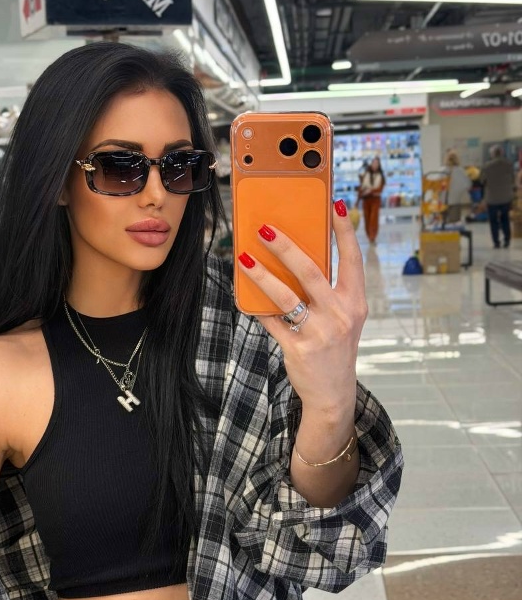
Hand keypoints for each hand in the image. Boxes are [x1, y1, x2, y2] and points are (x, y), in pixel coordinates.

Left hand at [236, 201, 366, 425]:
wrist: (333, 394)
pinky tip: (244, 294)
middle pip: (311, 271)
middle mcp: (341, 315)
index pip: (352, 259)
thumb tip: (296, 258)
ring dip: (262, 274)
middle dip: (286, 247)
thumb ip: (328, 292)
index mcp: (356, 302)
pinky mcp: (298, 348)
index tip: (335, 204)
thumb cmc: (335, 348)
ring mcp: (319, 332)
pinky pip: (272, 321)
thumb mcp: (343, 319)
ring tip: (244, 258)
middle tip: (266, 229)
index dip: (344, 231)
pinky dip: (257, 306)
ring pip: (286, 296)